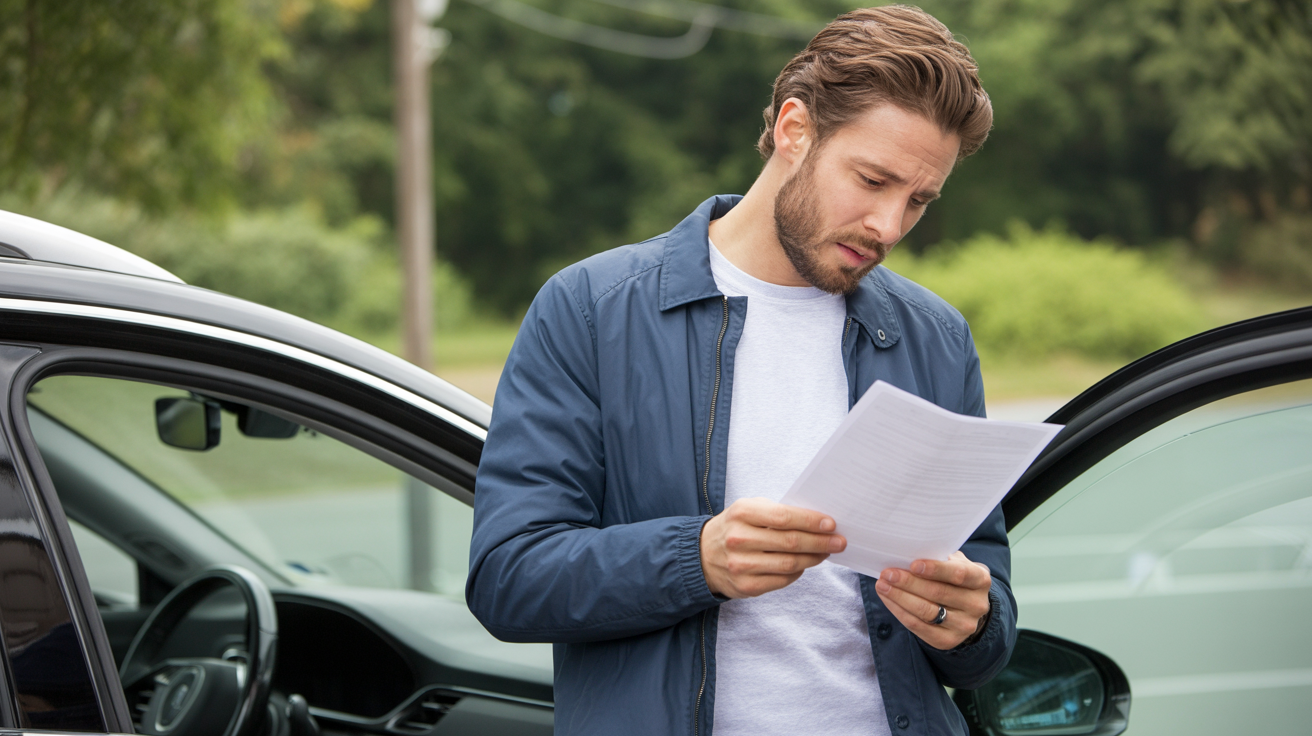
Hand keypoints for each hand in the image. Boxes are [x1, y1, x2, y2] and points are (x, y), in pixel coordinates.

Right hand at [700, 498, 845, 597]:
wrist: (702, 556)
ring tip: (826, 553)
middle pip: (790, 542)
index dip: (811, 521)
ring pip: (789, 564)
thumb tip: (817, 522)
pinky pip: (782, 580)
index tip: (831, 524)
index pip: (783, 517)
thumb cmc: (734, 528)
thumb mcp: (748, 510)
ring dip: (814, 558)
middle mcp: (739, 539)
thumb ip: (777, 513)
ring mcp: (741, 565)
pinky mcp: (745, 586)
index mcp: (741, 513)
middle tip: (839, 541)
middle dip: (820, 542)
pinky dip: (798, 572)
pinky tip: (804, 564)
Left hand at [875, 551, 991, 649]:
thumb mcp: (955, 564)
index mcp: (980, 580)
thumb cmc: (955, 579)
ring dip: (900, 597)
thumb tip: (907, 553)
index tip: (913, 564)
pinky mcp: (948, 641)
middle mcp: (976, 605)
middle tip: (888, 574)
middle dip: (909, 583)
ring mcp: (964, 626)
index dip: (935, 569)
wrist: (967, 609)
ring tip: (882, 585)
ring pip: (926, 611)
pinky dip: (899, 611)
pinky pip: (919, 626)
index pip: (959, 575)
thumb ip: (939, 558)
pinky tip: (888, 599)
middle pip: (938, 593)